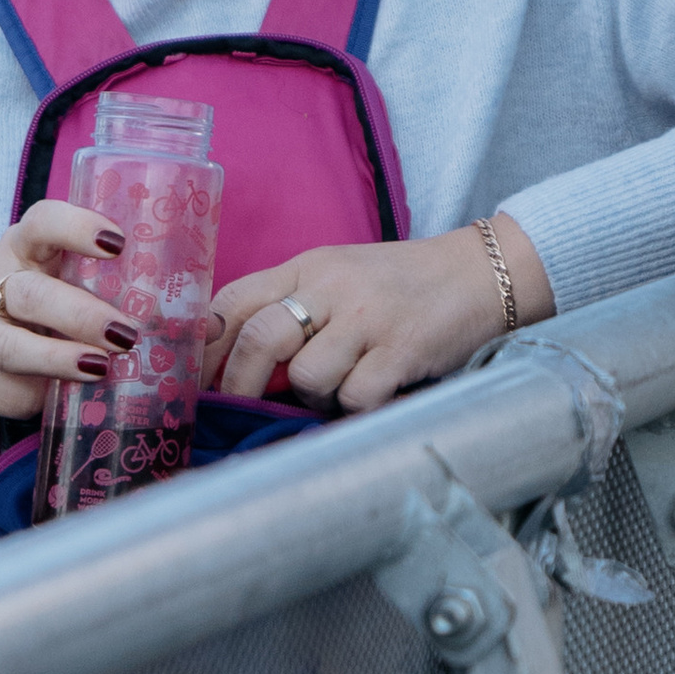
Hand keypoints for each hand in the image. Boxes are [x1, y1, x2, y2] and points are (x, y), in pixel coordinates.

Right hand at [0, 201, 140, 458]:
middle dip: (80, 313)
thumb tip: (212, 324)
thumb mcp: (77, 294)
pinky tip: (76, 387)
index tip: (119, 243)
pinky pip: (7, 380)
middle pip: (31, 290)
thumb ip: (136, 303)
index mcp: (27, 248)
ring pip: (11, 342)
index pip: (43, 222)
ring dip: (58, 356)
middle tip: (127, 333)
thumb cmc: (43, 316)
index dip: (77, 227)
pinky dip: (43, 384)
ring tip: (101, 367)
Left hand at [207, 218, 553, 413]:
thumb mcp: (340, 275)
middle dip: (238, 385)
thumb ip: (292, 304)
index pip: (233, 299)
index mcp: (308, 265)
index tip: (194, 378)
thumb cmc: (402, 284)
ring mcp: (368, 317)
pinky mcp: (402, 348)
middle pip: (258, 339)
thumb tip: (233, 361)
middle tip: (237, 408)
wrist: (480, 273)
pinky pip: (355, 396)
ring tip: (336, 390)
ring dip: (312, 398)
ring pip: (305, 377)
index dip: (205, 343)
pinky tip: (371, 395)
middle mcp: (332, 286)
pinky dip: (355, 408)